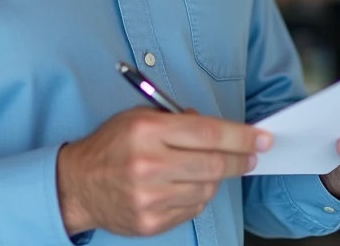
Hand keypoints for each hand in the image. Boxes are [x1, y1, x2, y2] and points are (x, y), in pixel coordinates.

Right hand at [56, 107, 271, 236]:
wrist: (78, 184)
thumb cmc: (111, 146)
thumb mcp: (138, 117)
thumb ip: (177, 119)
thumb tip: (217, 130)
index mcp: (146, 130)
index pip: (207, 133)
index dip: (240, 137)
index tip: (261, 139)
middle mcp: (148, 163)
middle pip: (213, 164)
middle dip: (240, 160)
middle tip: (250, 156)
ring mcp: (149, 197)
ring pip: (206, 189)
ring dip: (215, 178)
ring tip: (206, 169)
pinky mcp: (150, 221)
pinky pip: (192, 210)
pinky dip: (197, 197)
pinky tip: (185, 186)